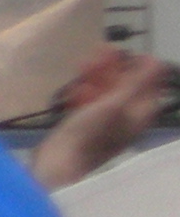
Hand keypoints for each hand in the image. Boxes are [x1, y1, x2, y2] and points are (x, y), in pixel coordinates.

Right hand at [31, 47, 171, 190]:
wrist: (58, 163)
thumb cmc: (89, 133)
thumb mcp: (114, 104)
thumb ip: (136, 82)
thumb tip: (157, 61)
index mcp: (139, 114)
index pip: (148, 84)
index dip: (138, 66)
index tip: (121, 52)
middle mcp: (126, 117)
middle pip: (125, 86)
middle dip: (112, 69)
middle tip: (97, 52)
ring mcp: (104, 122)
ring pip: (104, 92)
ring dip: (94, 78)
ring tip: (81, 66)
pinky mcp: (84, 124)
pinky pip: (88, 102)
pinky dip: (82, 93)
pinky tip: (72, 90)